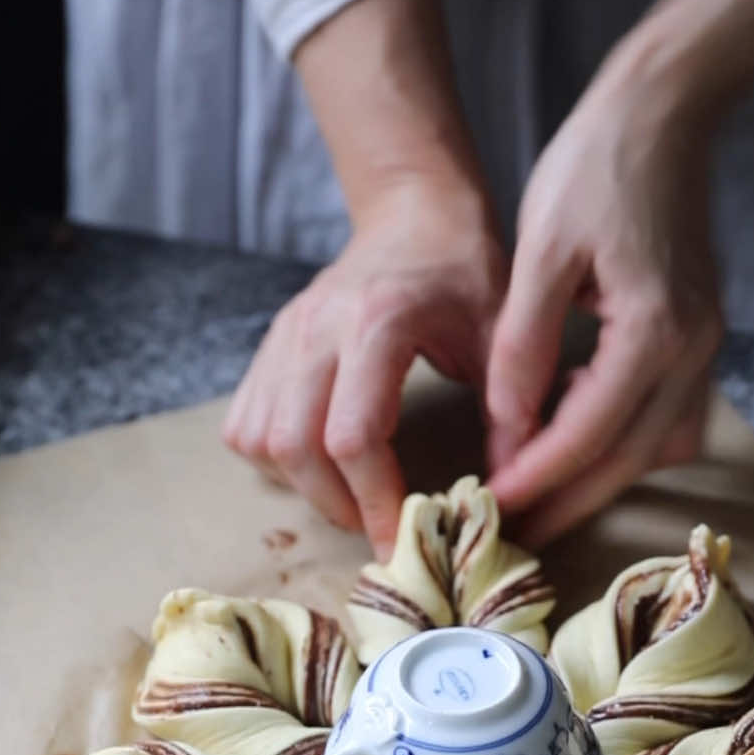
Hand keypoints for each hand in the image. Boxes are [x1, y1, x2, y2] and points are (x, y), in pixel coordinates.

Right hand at [223, 177, 505, 558]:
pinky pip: (244, 423)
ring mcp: (284, 336)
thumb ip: (509, 414)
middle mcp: (316, 329)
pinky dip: (273, 460)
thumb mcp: (502, 336)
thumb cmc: (464, 273)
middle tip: (380, 528)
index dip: (376, 501)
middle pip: (295, 446)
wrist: (414, 215)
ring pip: (260, 439)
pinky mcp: (269, 347)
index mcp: (377, 323)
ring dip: (302, 486)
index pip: (353, 436)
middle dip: (337, 504)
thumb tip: (507, 497)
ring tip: (352, 499)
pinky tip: (319, 465)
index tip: (404, 539)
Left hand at [485, 38, 723, 548]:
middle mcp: (691, 351)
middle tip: (510, 533)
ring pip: (651, 451)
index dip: (534, 479)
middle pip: (625, 461)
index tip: (487, 507)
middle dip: (564, 502)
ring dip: (594, 480)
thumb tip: (505, 427)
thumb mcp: (540, 255)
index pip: (586, 435)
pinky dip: (618, 443)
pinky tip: (567, 435)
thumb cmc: (593, 169)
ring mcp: (704, 348)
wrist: (662, 115)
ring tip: (533, 497)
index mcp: (652, 330)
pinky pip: (664, 420)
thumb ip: (523, 347)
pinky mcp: (698, 340)